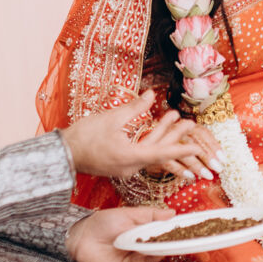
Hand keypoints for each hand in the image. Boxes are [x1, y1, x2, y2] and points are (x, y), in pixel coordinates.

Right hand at [62, 92, 221, 180]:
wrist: (62, 154)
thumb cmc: (84, 137)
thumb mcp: (111, 118)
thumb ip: (134, 108)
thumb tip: (151, 94)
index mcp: (131, 157)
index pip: (164, 153)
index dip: (183, 147)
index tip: (199, 146)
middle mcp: (131, 166)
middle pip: (161, 153)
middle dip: (178, 139)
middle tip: (194, 128)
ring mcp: (125, 167)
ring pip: (151, 152)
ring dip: (164, 136)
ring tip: (175, 118)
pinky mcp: (120, 165)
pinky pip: (141, 154)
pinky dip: (150, 141)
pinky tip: (155, 128)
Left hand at [66, 206, 175, 261]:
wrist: (82, 237)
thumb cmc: (103, 222)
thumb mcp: (129, 213)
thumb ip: (151, 214)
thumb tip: (173, 212)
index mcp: (144, 230)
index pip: (164, 232)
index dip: (174, 231)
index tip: (188, 229)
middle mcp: (142, 244)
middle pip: (162, 246)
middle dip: (170, 243)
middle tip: (179, 239)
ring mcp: (135, 257)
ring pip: (153, 257)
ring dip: (157, 251)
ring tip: (159, 243)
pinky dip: (143, 259)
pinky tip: (142, 251)